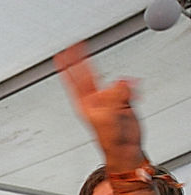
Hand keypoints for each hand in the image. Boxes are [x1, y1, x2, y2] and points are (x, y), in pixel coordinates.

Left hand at [55, 42, 141, 163]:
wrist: (127, 148)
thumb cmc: (112, 140)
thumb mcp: (109, 119)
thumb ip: (113, 99)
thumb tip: (117, 82)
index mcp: (85, 104)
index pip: (73, 81)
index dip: (67, 67)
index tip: (61, 54)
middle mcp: (95, 99)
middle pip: (86, 74)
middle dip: (81, 59)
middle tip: (75, 44)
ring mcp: (109, 99)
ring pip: (114, 81)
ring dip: (122, 85)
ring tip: (128, 97)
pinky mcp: (122, 100)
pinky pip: (128, 87)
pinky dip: (133, 89)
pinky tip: (135, 96)